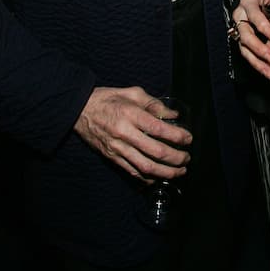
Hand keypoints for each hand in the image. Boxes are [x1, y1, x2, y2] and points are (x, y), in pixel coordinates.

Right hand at [73, 86, 191, 181]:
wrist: (80, 110)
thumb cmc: (108, 98)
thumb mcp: (132, 93)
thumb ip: (154, 103)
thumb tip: (173, 114)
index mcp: (131, 114)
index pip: (159, 129)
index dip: (177, 136)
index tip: (188, 138)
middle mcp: (125, 133)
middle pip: (155, 152)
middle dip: (176, 158)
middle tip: (187, 158)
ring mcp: (118, 148)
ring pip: (145, 167)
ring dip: (165, 172)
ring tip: (179, 172)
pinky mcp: (112, 157)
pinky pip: (132, 172)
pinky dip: (148, 177)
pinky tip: (159, 176)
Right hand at [229, 0, 269, 78]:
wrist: (255, 5)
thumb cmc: (268, 1)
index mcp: (248, 4)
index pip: (253, 15)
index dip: (261, 25)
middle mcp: (240, 18)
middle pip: (245, 35)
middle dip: (259, 48)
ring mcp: (239, 32)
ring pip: (244, 48)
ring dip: (257, 61)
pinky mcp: (241, 43)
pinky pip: (246, 56)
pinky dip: (257, 65)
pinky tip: (268, 73)